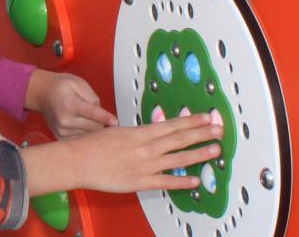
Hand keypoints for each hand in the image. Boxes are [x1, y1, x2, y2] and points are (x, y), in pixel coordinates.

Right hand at [17, 113, 221, 195]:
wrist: (78, 160)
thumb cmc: (92, 145)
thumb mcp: (116, 131)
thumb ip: (136, 134)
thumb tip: (149, 132)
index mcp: (141, 132)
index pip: (173, 124)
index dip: (192, 121)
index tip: (207, 116)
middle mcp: (148, 146)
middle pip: (181, 138)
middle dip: (203, 133)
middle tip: (220, 129)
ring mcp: (146, 164)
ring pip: (179, 158)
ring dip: (199, 153)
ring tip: (216, 150)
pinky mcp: (141, 181)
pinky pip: (166, 182)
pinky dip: (182, 181)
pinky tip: (196, 180)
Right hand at [24, 70, 118, 138]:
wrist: (41, 93)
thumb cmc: (60, 87)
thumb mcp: (78, 83)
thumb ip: (92, 97)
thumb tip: (103, 114)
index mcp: (70, 105)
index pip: (92, 113)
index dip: (106, 118)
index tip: (116, 122)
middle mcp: (65, 120)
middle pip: (94, 127)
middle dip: (101, 122)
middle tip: (100, 115)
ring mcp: (62, 131)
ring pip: (89, 135)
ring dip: (93, 128)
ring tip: (86, 117)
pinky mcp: (61, 138)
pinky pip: (82, 140)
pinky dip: (85, 133)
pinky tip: (82, 125)